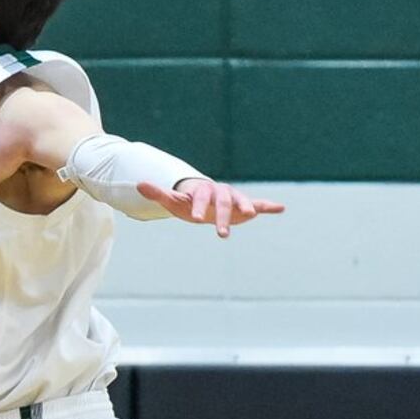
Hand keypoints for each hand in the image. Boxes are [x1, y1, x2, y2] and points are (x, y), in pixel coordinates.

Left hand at [137, 177, 285, 237]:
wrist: (203, 202)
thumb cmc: (186, 203)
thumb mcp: (172, 201)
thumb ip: (158, 193)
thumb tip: (138, 184)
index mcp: (202, 191)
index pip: (201, 198)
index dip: (199, 206)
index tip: (197, 218)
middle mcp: (220, 192)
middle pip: (223, 202)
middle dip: (223, 217)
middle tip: (222, 234)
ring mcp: (234, 198)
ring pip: (242, 201)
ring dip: (246, 208)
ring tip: (252, 215)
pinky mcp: (244, 205)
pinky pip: (258, 204)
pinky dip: (268, 206)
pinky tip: (280, 208)